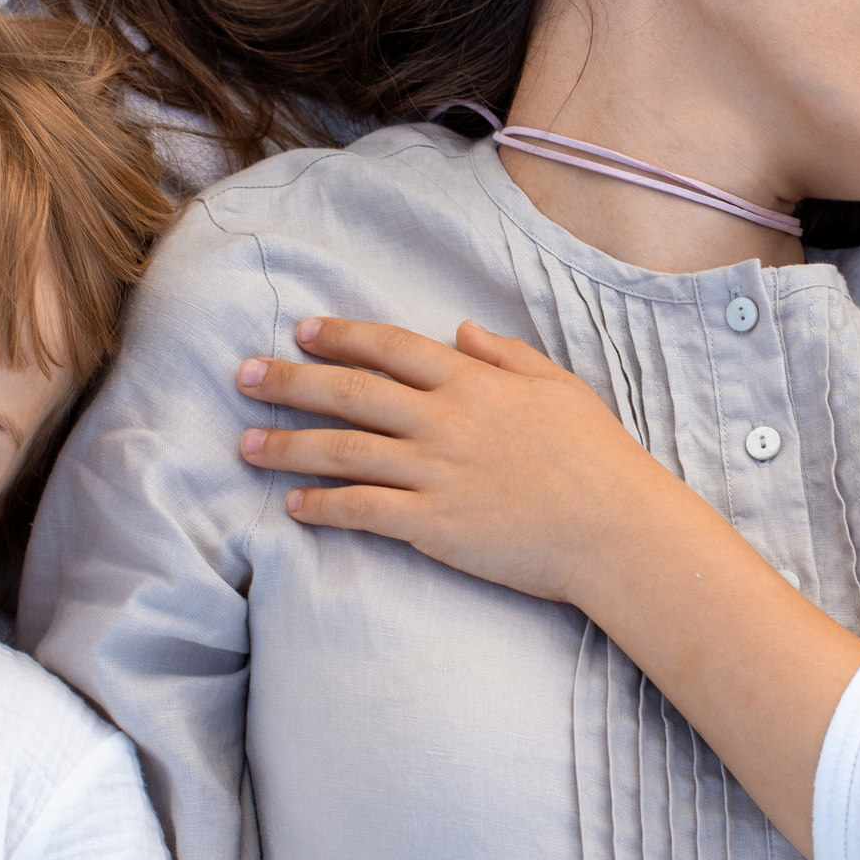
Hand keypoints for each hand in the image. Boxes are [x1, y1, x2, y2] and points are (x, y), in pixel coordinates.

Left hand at [236, 314, 859, 853]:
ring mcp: (436, 473)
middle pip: (351, 393)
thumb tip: (459, 331)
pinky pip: (364, 511)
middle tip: (242, 376)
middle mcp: (445, 420)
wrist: (617, 529)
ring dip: (289, 446)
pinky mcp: (433, 524)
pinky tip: (293, 506)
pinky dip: (324, 507)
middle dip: (291, 382)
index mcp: (474, 382)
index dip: (341, 337)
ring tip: (245, 446)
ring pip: (344, 451)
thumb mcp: (559, 387)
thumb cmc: (598, 457)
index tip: (301, 330)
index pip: (390, 348)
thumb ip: (504, 354)